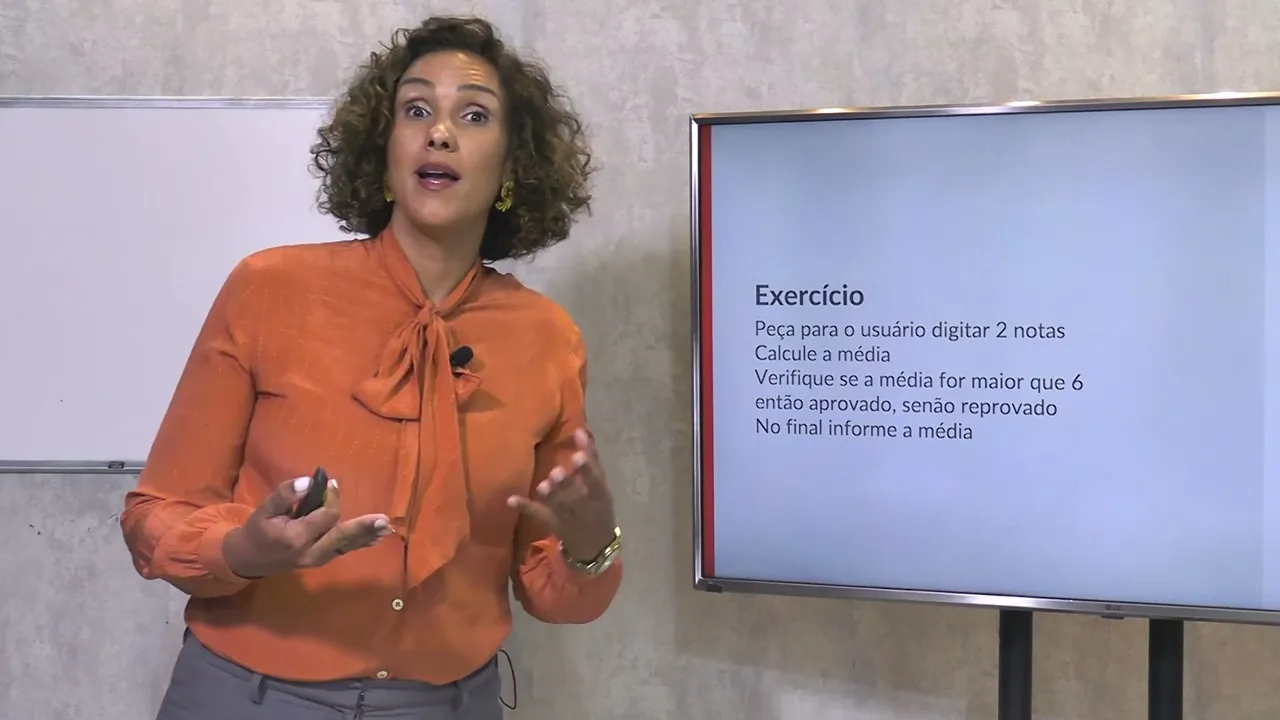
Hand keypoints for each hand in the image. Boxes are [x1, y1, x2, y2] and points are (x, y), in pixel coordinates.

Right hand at [223, 475, 392, 578]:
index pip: (325, 516)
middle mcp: (311, 552)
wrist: (251, 559)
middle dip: (363, 527)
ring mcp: (319, 559)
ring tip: (386, 527)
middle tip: (384, 520)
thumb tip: (309, 480)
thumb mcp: (265, 509)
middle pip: (342, 536)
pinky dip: (361, 542)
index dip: (330, 498)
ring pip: (347, 544)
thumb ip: (285, 494)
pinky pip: (345, 549)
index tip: (328, 483)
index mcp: (295, 538)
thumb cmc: (258, 530)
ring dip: (367, 534)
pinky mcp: (323, 559)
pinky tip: (377, 537)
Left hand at [508, 428, 616, 560]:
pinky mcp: (553, 525)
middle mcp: (586, 508)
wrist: (595, 547)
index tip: (578, 454)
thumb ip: (592, 459)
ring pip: (559, 507)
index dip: (588, 468)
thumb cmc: (599, 508)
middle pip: (577, 496)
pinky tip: (511, 499)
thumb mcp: (601, 486)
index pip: (596, 481)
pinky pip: (539, 516)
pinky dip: (526, 507)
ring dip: (551, 496)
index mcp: (601, 496)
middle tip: (557, 471)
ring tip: (543, 485)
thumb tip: (583, 429)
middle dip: (568, 484)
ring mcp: (568, 518)